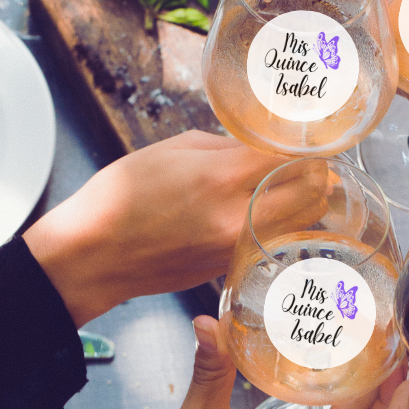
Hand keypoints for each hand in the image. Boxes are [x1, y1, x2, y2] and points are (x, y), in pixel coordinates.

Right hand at [23, 132, 286, 326]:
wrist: (91, 257)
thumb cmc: (119, 198)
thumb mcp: (171, 150)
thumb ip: (224, 146)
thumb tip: (256, 150)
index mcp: (221, 177)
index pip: (291, 158)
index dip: (305, 147)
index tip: (308, 140)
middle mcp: (237, 217)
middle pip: (311, 194)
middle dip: (317, 174)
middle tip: (310, 163)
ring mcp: (237, 248)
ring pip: (300, 223)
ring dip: (305, 203)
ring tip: (294, 187)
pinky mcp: (231, 268)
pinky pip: (273, 242)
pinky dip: (280, 226)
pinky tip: (267, 213)